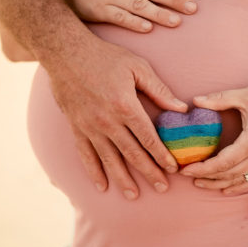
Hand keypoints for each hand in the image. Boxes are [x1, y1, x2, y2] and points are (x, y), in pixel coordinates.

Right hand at [45, 31, 187, 197]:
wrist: (64, 51)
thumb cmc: (105, 56)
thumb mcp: (137, 67)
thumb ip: (160, 90)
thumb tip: (182, 108)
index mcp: (126, 107)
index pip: (148, 138)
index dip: (162, 155)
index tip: (173, 168)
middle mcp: (107, 122)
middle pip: (132, 154)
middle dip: (149, 172)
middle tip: (162, 188)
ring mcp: (89, 127)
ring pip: (109, 159)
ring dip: (123, 179)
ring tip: (134, 195)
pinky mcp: (76, 127)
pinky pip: (85, 154)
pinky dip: (94, 171)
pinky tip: (102, 185)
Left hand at [179, 77, 247, 190]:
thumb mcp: (246, 95)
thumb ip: (219, 100)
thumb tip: (195, 101)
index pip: (223, 163)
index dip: (203, 168)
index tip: (185, 169)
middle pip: (229, 175)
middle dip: (206, 178)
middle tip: (186, 175)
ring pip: (241, 180)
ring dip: (219, 183)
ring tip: (200, 182)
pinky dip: (238, 185)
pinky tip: (225, 187)